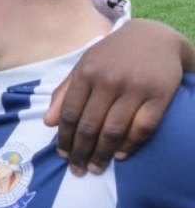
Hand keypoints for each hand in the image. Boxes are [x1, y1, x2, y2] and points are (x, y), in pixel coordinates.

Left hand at [44, 19, 192, 174]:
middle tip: (77, 170)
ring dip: (102, 154)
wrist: (154, 37)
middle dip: (80, 152)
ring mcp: (135, 88)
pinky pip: (142, 127)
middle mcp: (108, 81)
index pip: (69, 113)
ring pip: (113, 130)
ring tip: (95, 168)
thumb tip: (48, 122)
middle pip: (89, 125)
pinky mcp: (159, 95)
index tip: (62, 156)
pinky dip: (130, 144)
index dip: (64, 138)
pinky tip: (120, 155)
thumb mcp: (84, 65)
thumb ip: (64, 92)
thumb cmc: (112, 55)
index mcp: (86, 73)